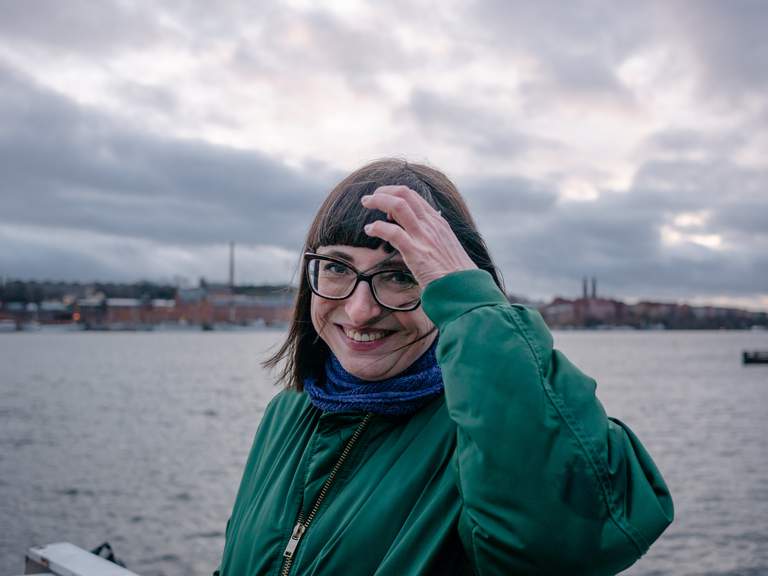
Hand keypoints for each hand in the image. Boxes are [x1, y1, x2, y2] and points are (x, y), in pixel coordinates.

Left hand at [361, 186, 476, 286]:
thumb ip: (434, 238)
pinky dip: (378, 227)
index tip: (384, 201)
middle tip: (370, 198)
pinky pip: (393, 232)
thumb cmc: (455, 274)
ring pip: (398, 206)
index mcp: (439, 223)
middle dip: (384, 192)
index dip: (395, 194)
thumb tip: (422, 233)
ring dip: (378, 201)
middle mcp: (432, 225)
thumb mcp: (447, 248)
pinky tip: (369, 230)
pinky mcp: (416, 252)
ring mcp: (424, 237)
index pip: (414, 197)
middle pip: (405, 194)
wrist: (464, 290)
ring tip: (366, 204)